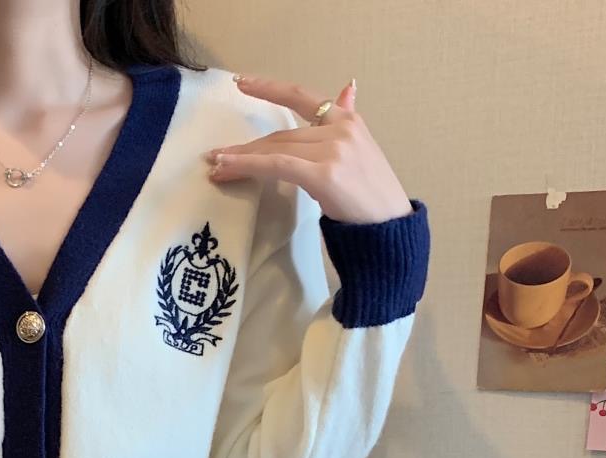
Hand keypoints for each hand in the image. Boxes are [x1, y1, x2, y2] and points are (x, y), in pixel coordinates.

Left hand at [205, 75, 413, 224]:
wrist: (390, 226)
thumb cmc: (373, 197)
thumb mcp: (362, 149)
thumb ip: (348, 117)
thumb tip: (348, 87)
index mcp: (348, 120)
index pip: (302, 96)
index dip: (269, 88)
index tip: (242, 83)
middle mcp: (340, 129)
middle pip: (281, 135)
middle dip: (246, 148)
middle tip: (216, 157)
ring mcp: (332, 150)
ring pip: (275, 149)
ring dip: (241, 159)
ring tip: (217, 167)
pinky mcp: (324, 174)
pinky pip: (278, 165)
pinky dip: (250, 165)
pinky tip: (228, 168)